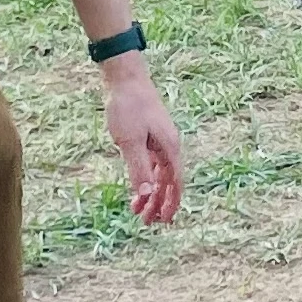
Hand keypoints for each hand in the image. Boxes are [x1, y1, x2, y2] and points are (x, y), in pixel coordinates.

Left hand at [104, 66, 184, 224]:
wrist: (125, 79)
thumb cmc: (128, 108)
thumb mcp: (129, 142)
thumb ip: (139, 168)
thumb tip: (147, 194)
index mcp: (169, 148)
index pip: (175, 182)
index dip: (171, 203)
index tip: (163, 221)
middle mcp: (168, 146)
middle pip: (169, 181)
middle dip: (159, 203)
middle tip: (146, 222)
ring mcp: (159, 141)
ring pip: (160, 174)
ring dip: (151, 193)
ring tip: (138, 210)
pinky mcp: (149, 137)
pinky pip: (152, 165)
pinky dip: (146, 179)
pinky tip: (137, 187)